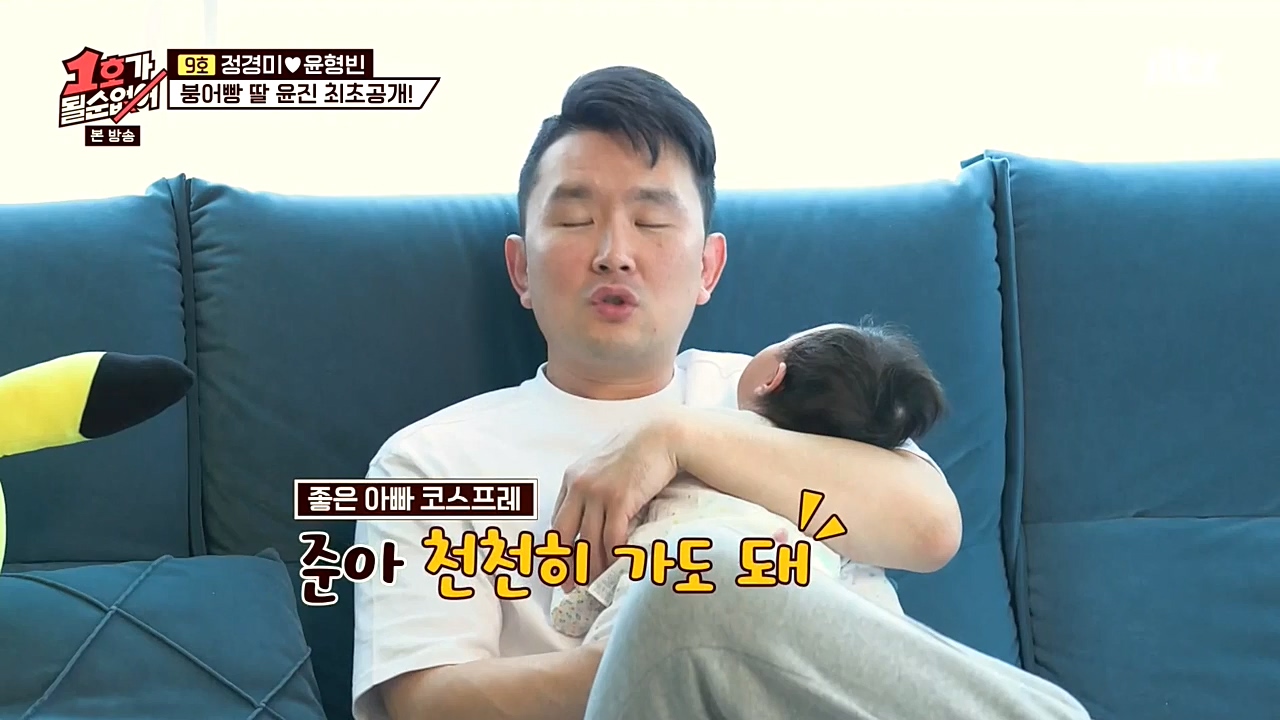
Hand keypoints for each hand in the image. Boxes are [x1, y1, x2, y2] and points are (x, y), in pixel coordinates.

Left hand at [552, 416, 680, 586]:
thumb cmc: (637, 451)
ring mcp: (598, 493)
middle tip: (572, 586)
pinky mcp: (620, 499)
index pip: (556, 522)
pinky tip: (619, 566)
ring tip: (597, 584)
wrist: (661, 435)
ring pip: (588, 542)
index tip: (561, 568)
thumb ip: (592, 485)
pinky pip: (611, 538)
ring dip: (593, 567)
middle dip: (566, 565)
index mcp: (572, 479)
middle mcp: (579, 486)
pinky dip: (614, 556)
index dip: (557, 550)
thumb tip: (591, 515)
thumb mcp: (604, 464)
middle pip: (563, 536)